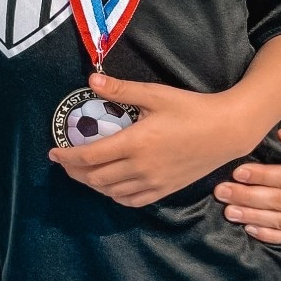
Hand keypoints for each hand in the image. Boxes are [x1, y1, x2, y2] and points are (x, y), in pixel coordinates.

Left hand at [46, 70, 254, 207]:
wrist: (227, 131)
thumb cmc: (191, 109)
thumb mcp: (155, 94)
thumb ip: (121, 90)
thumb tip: (91, 79)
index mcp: (134, 143)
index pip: (89, 156)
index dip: (66, 158)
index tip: (53, 154)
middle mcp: (140, 167)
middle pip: (95, 178)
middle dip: (74, 172)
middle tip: (65, 163)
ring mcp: (152, 182)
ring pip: (111, 192)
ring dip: (92, 184)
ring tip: (84, 173)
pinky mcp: (164, 190)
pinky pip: (131, 201)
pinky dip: (115, 196)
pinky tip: (110, 186)